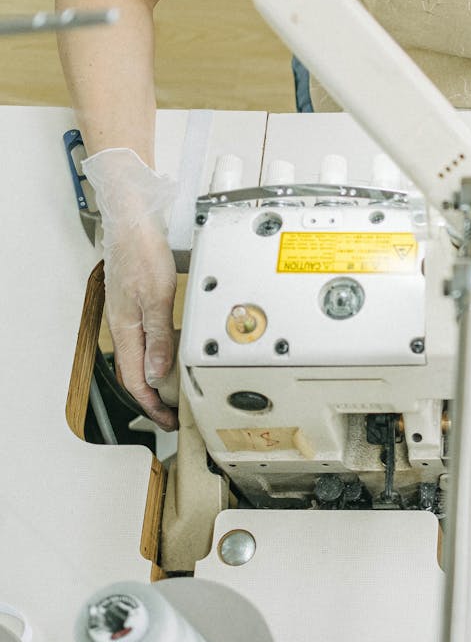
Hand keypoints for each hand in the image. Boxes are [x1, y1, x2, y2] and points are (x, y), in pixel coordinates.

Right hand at [82, 149, 178, 430]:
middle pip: (135, 373)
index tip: (166, 421)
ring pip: (140, 358)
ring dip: (156, 380)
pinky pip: (145, 341)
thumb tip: (157, 374)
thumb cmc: (142, 251)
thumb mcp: (157, 297)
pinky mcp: (137, 305)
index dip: (151, 405)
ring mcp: (129, 316)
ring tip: (174, 395)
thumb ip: (158, 337)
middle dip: (153, 399)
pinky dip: (157, 358)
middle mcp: (124, 325)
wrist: (132, 221)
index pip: (134, 380)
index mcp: (125, 328)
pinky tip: (171, 359)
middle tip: (172, 415)